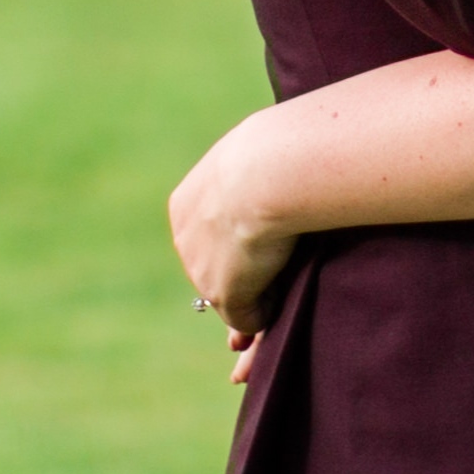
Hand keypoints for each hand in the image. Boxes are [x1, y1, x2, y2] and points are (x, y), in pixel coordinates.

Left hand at [171, 127, 301, 341]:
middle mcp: (186, 238)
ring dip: (257, 297)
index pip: (210, 235)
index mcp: (189, 202)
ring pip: (231, 295)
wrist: (271, 172)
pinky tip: (286, 297)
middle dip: (242, 280)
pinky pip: (247, 318)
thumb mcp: (260, 166)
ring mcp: (200, 269)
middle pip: (217, 268)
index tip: (259, 250)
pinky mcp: (222, 294)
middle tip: (275, 272)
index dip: (236, 248)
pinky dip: (266, 315)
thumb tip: (266, 202)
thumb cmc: (277, 155)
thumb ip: (258, 190)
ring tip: (287, 277)